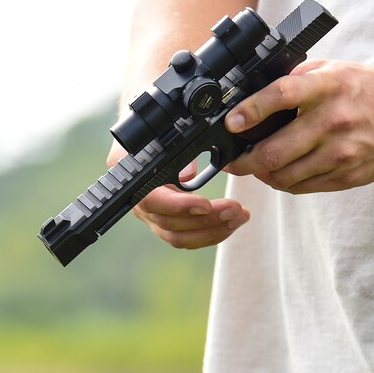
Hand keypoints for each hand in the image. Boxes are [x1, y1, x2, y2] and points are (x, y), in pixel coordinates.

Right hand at [108, 142, 250, 249]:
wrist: (150, 139)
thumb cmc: (156, 133)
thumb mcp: (163, 133)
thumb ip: (174, 150)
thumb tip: (188, 172)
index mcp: (133, 180)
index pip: (153, 202)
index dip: (180, 206)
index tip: (206, 204)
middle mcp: (139, 204)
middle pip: (171, 224)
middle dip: (208, 220)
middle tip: (235, 210)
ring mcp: (152, 218)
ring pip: (180, 237)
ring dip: (213, 230)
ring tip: (239, 217)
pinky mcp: (166, 225)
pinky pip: (187, 238)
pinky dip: (210, 233)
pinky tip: (230, 224)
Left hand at [223, 59, 373, 193]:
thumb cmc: (369, 90)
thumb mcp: (334, 69)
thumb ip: (297, 79)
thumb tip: (253, 96)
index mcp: (329, 87)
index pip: (282, 96)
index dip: (251, 111)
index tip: (231, 122)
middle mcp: (334, 121)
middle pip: (275, 153)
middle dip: (243, 162)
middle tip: (232, 161)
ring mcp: (342, 153)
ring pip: (284, 177)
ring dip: (263, 175)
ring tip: (257, 166)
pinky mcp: (348, 176)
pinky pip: (302, 187)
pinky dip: (284, 182)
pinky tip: (282, 172)